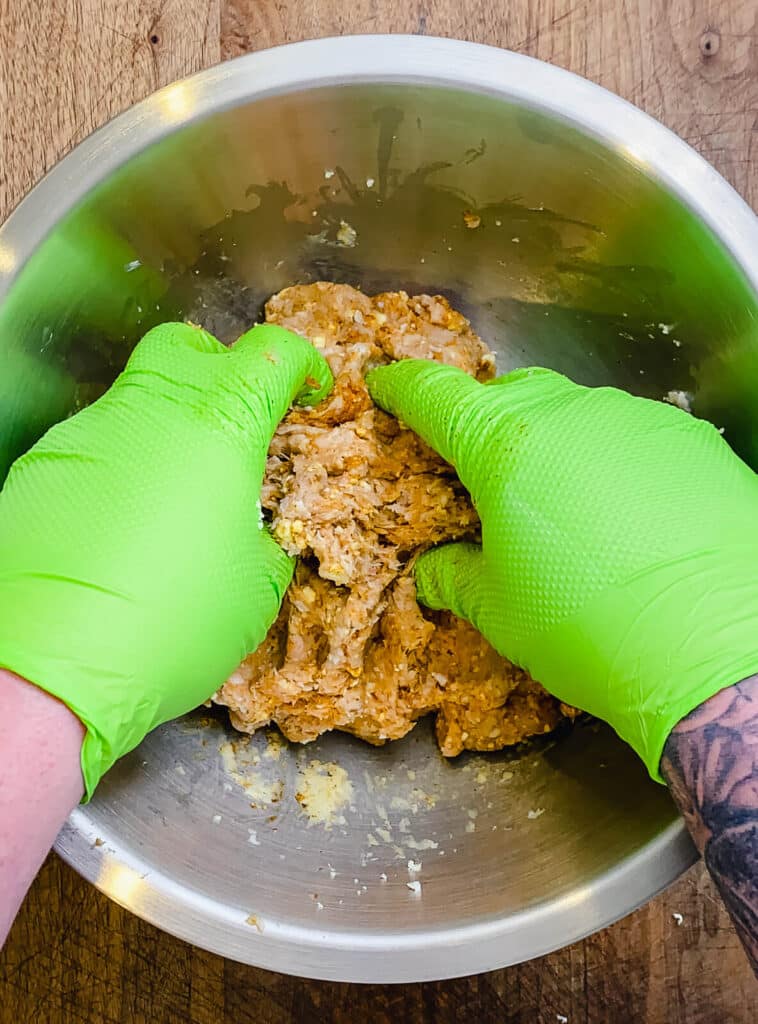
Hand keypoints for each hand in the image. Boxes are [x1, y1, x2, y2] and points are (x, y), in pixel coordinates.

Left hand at [0, 322, 330, 797]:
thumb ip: (266, 537)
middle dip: (221, 366)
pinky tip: (120, 528)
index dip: (300, 362)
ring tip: (175, 500)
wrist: (50, 668)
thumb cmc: (172, 626)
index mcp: (219, 429)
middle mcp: (148, 413)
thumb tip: (253, 530)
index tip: (308, 390)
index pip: (270, 353)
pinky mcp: (40, 468)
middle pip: (186, 345)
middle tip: (237, 419)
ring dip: (167, 428)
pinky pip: (95, 446)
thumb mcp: (257, 591)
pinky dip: (122, 468)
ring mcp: (86, 435)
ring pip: (136, 398)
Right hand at [367, 362, 757, 778]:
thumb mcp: (499, 612)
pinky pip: (632, 435)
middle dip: (484, 421)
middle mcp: (572, 415)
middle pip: (509, 395)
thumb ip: (454, 578)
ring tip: (565, 508)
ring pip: (575, 413)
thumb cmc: (590, 629)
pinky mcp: (691, 440)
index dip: (403, 387)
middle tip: (480, 470)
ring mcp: (637, 421)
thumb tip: (435, 571)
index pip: (435, 395)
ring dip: (555, 444)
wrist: (719, 650)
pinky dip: (612, 461)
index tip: (388, 384)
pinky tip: (627, 515)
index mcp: (505, 446)